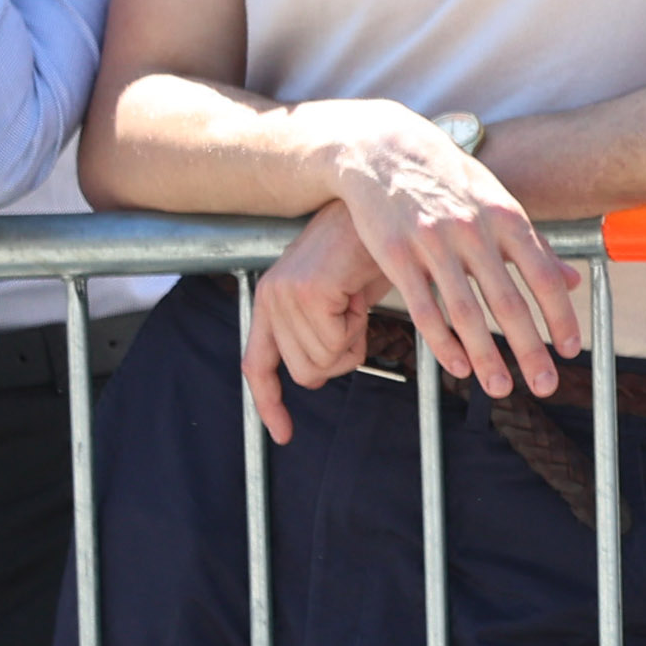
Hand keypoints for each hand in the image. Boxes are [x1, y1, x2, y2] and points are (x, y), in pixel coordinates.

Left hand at [243, 201, 392, 442]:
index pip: (257, 365)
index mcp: (273, 300)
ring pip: (323, 363)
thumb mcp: (341, 297)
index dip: (270, 403)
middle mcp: (270, 298)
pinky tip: (359, 297)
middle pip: (304, 373)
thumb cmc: (374, 252)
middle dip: (340, 357)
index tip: (284, 435)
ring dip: (353, 341)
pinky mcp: (307, 293)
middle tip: (354, 318)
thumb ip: (323, 331)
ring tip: (356, 301)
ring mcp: (285, 295)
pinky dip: (358, 331)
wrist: (388, 210)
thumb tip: (322, 370)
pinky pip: (336, 346)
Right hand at [316, 104, 585, 405]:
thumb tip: (572, 282)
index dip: (559, 317)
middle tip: (545, 385)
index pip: (542, 277)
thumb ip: (534, 244)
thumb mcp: (499, 201)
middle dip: (529, 349)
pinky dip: (442, 342)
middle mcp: (473, 232)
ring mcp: (433, 244)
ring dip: (486, 356)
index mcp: (506, 218)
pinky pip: (424, 308)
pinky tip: (458, 366)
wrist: (385, 150)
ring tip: (501, 388)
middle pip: (507, 302)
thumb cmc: (451, 179)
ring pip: (465, 312)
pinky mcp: (396, 256)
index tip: (571, 350)